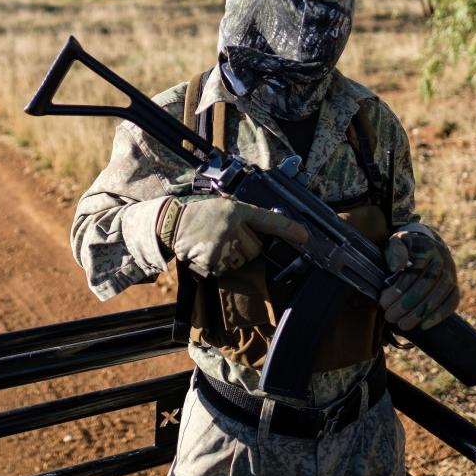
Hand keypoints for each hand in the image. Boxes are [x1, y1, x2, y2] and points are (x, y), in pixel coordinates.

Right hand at [158, 197, 307, 277]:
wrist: (170, 223)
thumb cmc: (199, 214)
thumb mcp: (224, 206)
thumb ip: (244, 216)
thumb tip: (266, 230)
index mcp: (236, 210)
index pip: (268, 220)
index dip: (288, 229)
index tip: (305, 237)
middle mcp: (231, 227)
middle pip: (255, 249)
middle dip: (245, 246)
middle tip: (225, 235)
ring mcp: (221, 246)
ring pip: (240, 261)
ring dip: (231, 256)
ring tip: (213, 242)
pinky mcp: (212, 261)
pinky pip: (225, 269)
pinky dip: (217, 264)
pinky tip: (206, 251)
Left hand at [380, 226, 458, 330]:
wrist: (425, 245)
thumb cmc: (405, 248)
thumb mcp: (396, 242)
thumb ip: (395, 250)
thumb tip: (396, 267)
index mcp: (427, 248)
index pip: (413, 273)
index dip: (398, 289)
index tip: (383, 302)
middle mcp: (443, 260)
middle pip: (425, 287)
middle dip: (406, 305)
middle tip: (390, 317)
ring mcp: (451, 274)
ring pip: (438, 297)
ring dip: (420, 314)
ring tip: (403, 325)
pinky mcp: (455, 286)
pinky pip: (452, 302)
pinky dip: (439, 315)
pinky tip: (424, 326)